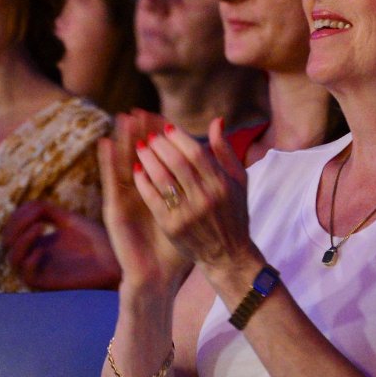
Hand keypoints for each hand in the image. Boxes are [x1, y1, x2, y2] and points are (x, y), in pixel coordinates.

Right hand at [4, 200, 121, 290]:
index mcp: (38, 241)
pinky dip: (30, 260)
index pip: (12, 228)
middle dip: (16, 226)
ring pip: (12, 259)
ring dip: (21, 240)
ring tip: (39, 227)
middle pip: (7, 243)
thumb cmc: (96, 241)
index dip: (18, 216)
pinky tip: (42, 249)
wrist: (115, 261)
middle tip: (35, 217)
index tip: (36, 207)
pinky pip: (27, 275)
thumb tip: (28, 206)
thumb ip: (47, 210)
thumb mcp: (69, 220)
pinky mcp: (48, 283)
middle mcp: (35, 256)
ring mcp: (40, 270)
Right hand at [100, 115, 190, 292]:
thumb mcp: (192, 212)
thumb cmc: (177, 245)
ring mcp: (125, 199)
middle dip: (140, 132)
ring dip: (121, 139)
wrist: (157, 275)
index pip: (159, 157)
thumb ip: (200, 188)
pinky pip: (111, 181)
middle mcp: (140, 191)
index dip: (160, 136)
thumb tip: (212, 166)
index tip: (162, 115)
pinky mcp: (114, 209)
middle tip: (139, 108)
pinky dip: (106, 161)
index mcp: (159, 190)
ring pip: (121, 162)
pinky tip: (104, 143)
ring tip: (121, 116)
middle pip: (138, 155)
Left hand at [132, 117, 260, 290]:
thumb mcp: (238, 181)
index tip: (167, 127)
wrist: (228, 255)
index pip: (196, 152)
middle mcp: (205, 197)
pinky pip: (152, 198)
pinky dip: (143, 182)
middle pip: (176, 163)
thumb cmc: (234, 214)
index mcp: (221, 184)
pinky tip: (137, 170)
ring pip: (162, 178)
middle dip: (160, 145)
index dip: (179, 137)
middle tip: (149, 136)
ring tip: (140, 148)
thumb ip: (225, 151)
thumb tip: (216, 121)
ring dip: (148, 159)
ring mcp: (187, 213)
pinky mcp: (172, 226)